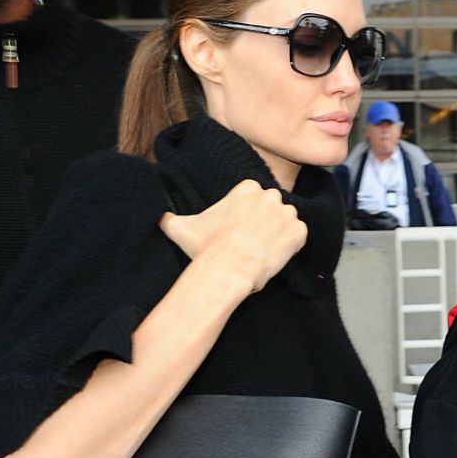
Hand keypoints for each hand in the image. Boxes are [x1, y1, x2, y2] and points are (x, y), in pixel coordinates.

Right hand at [160, 180, 307, 297]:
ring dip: (279, 235)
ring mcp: (286, 213)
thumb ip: (168, 217)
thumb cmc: (205, 249)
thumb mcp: (180, 228)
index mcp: (247, 187)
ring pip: (286, 222)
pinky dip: (291, 247)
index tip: (240, 231)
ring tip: (263, 251)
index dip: (249, 217)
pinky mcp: (299, 232)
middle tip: (252, 243)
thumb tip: (156, 216)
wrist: (226, 270)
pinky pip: (299, 237)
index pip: (255, 198)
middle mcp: (269, 194)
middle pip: (272, 208)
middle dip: (266, 223)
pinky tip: (275, 256)